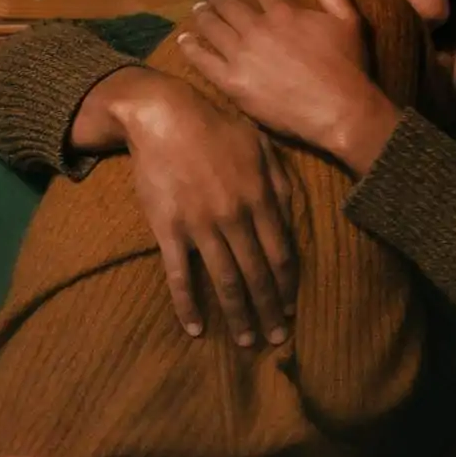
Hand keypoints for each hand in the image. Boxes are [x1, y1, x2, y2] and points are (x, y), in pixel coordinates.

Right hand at [113, 73, 297, 346]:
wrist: (162, 114)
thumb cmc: (215, 126)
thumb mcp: (260, 145)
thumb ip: (281, 183)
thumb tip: (293, 221)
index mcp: (260, 198)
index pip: (281, 255)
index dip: (287, 287)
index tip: (290, 311)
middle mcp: (235, 217)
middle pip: (257, 275)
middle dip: (269, 312)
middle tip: (275, 341)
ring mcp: (201, 225)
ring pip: (225, 281)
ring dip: (237, 316)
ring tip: (245, 342)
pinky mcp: (169, 229)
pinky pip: (180, 275)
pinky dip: (188, 305)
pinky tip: (195, 328)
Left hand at [181, 0, 400, 172]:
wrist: (340, 110)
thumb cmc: (348, 66)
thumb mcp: (347, 19)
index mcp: (283, 11)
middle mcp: (258, 29)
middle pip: (228, 4)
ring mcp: (242, 55)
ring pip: (212, 27)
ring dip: (203, 15)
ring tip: (198, 12)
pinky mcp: (233, 82)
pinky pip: (203, 60)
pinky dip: (191, 47)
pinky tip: (184, 41)